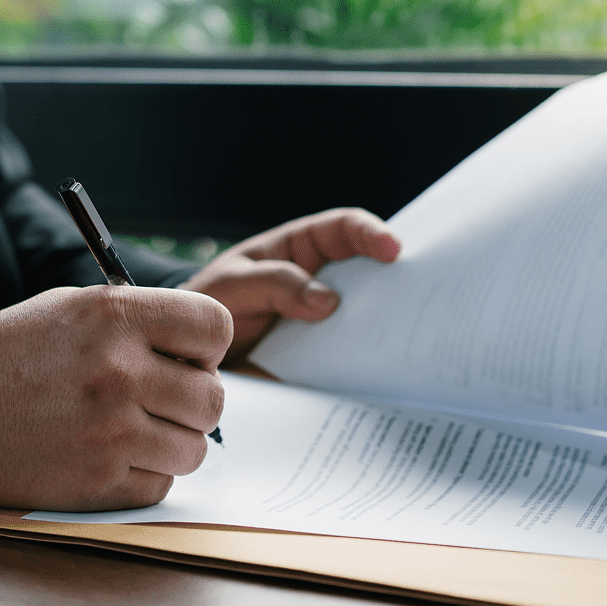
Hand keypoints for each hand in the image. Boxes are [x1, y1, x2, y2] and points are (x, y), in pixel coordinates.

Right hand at [0, 285, 231, 510]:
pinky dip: (143, 476)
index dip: (207, 347)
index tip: (187, 359)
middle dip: (194, 403)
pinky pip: (160, 486)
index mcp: (115, 316)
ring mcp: (110, 431)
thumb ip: (137, 320)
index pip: (214, 327)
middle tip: (160, 402)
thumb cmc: (9, 355)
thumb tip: (196, 349)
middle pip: (214, 398)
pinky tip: (109, 457)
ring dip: (172, 444)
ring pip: (195, 449)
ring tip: (133, 432)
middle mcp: (120, 371)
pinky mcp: (97, 482)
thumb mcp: (71, 307)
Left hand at [180, 207, 400, 362]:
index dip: (371, 233)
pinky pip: (349, 359)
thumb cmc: (207, 305)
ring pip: (366, 319)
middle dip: (397, 282)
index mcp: (298, 250)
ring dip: (387, 328)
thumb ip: (275, 285)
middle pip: (369, 275)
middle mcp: (317, 282)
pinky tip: (381, 376)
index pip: (343, 229)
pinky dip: (366, 366)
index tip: (392, 250)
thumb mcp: (231, 286)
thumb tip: (329, 301)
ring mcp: (322, 322)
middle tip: (422, 296)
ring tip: (411, 340)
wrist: (184, 357)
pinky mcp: (320, 359)